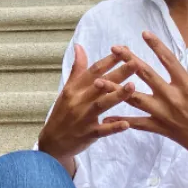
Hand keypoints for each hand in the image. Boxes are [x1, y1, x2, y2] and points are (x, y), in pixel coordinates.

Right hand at [37, 43, 137, 175]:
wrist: (52, 142)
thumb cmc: (63, 112)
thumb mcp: (67, 90)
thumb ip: (77, 69)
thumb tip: (79, 46)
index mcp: (74, 88)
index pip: (93, 71)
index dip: (108, 60)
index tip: (124, 50)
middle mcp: (78, 100)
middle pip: (100, 84)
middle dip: (118, 73)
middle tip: (135, 63)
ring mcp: (83, 118)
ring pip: (101, 105)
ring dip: (117, 96)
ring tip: (133, 86)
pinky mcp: (89, 134)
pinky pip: (102, 130)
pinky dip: (114, 127)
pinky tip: (126, 123)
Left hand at [98, 33, 187, 187]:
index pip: (169, 61)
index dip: (156, 46)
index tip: (144, 33)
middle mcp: (172, 98)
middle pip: (146, 76)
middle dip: (129, 61)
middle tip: (114, 49)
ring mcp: (164, 114)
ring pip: (135, 99)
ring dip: (116, 89)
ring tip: (98, 81)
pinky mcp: (161, 128)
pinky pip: (139, 124)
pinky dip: (122, 121)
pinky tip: (106, 117)